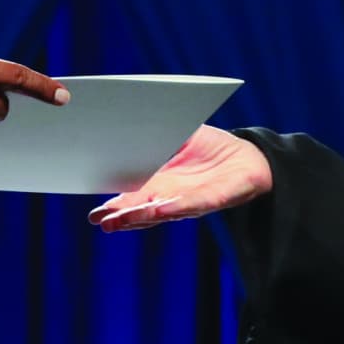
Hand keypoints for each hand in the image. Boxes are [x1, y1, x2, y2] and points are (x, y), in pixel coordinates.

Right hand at [88, 126, 270, 230]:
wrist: (248, 156)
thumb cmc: (210, 147)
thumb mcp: (178, 135)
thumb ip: (155, 132)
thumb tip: (129, 121)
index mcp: (159, 183)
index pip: (132, 199)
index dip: (114, 207)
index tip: (95, 213)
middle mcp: (170, 196)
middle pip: (141, 211)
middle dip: (121, 216)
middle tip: (100, 220)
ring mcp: (189, 201)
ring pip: (160, 213)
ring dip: (140, 218)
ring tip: (119, 221)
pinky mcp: (211, 200)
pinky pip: (191, 205)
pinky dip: (174, 207)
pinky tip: (159, 209)